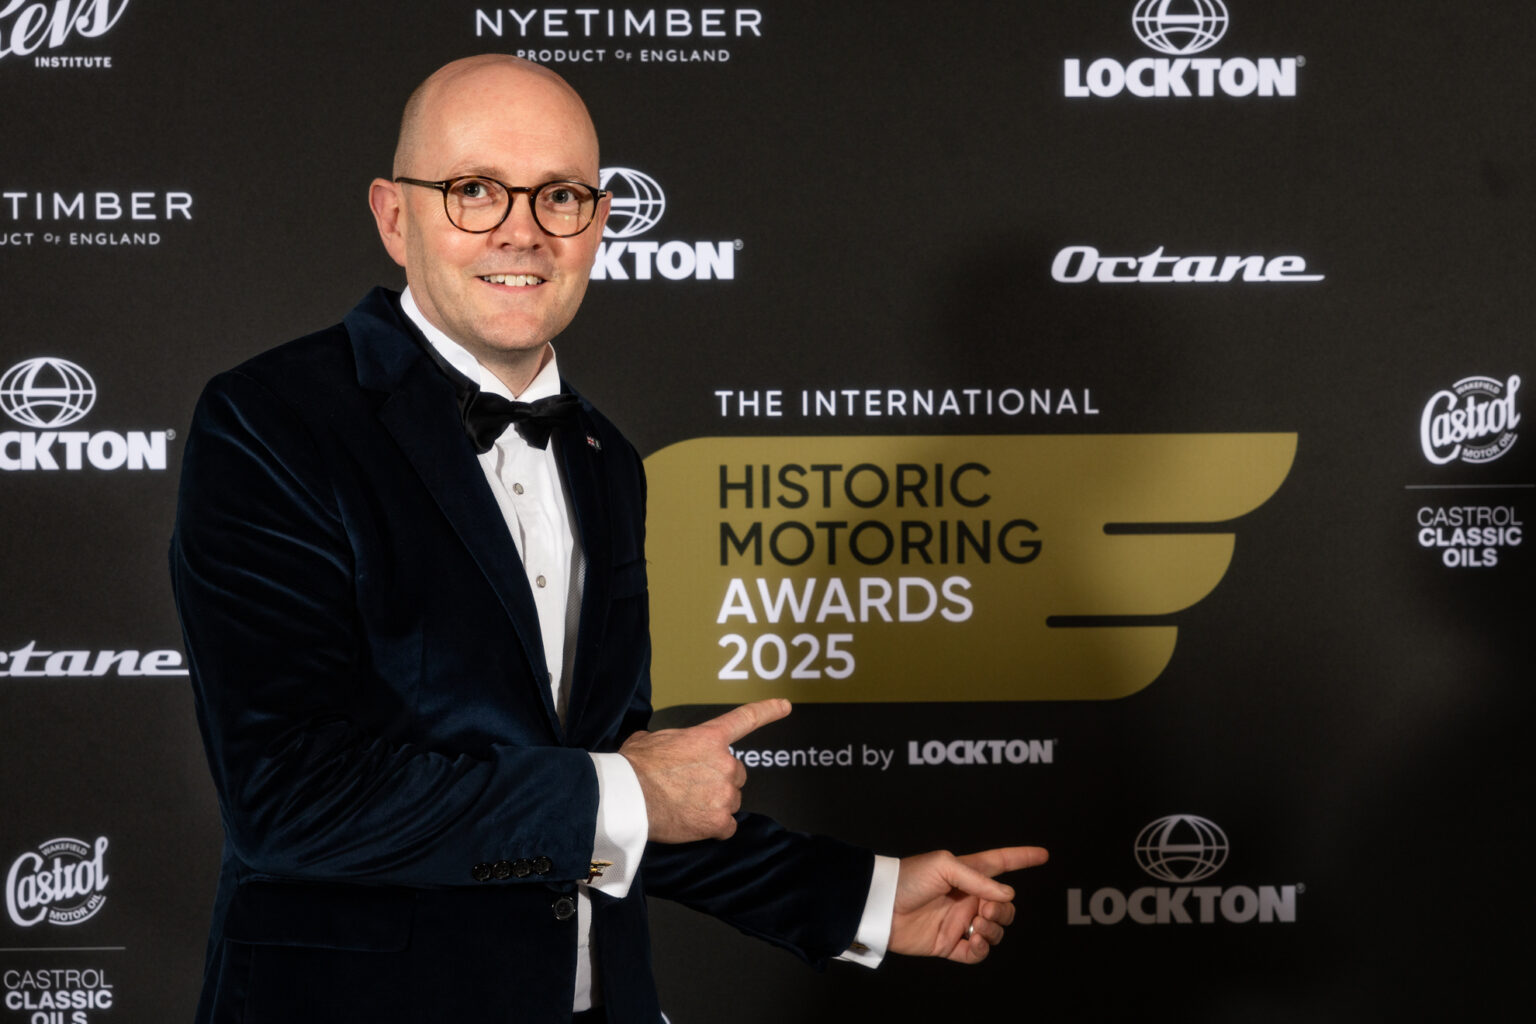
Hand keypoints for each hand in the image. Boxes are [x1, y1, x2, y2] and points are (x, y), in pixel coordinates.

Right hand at [619, 698, 791, 843]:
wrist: (628, 797)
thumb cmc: (634, 767)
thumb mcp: (652, 739)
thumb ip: (670, 740)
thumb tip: (662, 748)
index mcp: (709, 738)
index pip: (745, 719)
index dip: (768, 710)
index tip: (786, 705)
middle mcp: (725, 763)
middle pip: (736, 774)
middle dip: (719, 780)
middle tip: (691, 787)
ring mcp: (724, 793)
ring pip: (730, 801)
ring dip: (714, 804)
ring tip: (685, 805)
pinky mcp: (719, 821)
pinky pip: (726, 827)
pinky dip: (713, 827)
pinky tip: (692, 822)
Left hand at [889, 846, 1048, 962]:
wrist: (881, 907)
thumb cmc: (907, 878)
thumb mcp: (944, 866)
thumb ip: (979, 879)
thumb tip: (1008, 894)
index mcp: (967, 873)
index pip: (1001, 863)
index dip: (1022, 857)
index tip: (1043, 854)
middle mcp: (967, 897)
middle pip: (1005, 906)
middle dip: (1004, 911)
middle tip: (985, 910)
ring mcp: (959, 921)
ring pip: (996, 930)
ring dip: (994, 929)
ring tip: (976, 925)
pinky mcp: (949, 944)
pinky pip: (978, 952)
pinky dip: (983, 949)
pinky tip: (975, 941)